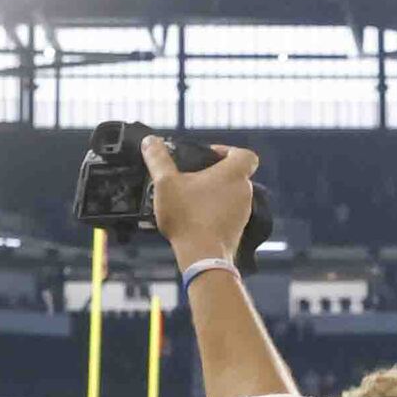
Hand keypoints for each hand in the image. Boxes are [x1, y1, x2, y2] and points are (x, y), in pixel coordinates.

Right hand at [146, 138, 260, 274]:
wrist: (202, 255)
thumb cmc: (187, 216)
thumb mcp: (165, 183)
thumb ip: (158, 159)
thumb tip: (150, 141)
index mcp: (234, 174)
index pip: (246, 154)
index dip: (229, 151)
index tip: (210, 155)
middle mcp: (245, 191)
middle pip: (235, 174)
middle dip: (214, 174)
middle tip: (192, 178)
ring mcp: (244, 212)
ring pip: (231, 195)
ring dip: (214, 194)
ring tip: (189, 198)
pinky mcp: (238, 229)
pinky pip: (228, 213)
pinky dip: (215, 212)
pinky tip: (195, 218)